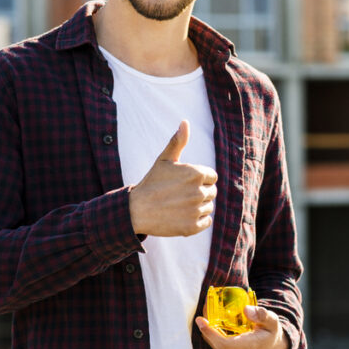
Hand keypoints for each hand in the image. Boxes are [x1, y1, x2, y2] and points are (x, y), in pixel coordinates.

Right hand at [129, 120, 217, 236]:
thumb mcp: (164, 160)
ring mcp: (196, 210)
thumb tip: (185, 122)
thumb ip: (178, 141)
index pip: (211, 177)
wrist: (136, 210)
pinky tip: (182, 216)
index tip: (184, 183)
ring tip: (179, 205)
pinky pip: (206, 222)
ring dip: (198, 207)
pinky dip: (197, 221)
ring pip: (208, 207)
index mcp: (196, 173)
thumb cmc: (152, 183)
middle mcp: (199, 191)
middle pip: (211, 192)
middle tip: (180, 195)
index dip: (199, 179)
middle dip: (199, 193)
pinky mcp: (192, 227)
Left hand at [196, 306, 287, 348]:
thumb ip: (261, 314)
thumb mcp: (272, 321)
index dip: (210, 332)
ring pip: (213, 347)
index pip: (224, 343)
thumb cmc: (271, 334)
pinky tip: (211, 326)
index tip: (201, 320)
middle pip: (215, 344)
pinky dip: (211, 337)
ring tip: (205, 317)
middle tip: (202, 313)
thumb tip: (246, 309)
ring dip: (207, 333)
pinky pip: (215, 348)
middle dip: (205, 329)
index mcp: (249, 347)